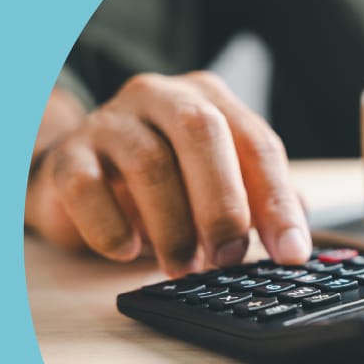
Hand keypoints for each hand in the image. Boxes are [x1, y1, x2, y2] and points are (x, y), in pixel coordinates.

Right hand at [25, 71, 310, 276]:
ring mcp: (112, 120)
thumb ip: (260, 202)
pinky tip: (126, 251)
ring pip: (148, 162)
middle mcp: (164, 97)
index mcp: (212, 100)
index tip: (290, 253)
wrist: (84, 171)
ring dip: (172, 226)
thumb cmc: (167, 177)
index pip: (257, 143)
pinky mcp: (68, 155)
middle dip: (222, 202)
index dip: (277, 201)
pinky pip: (86, 188)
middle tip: (228, 257)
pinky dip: (110, 227)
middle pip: (202, 132)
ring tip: (182, 266)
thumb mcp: (220, 180)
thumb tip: (295, 244)